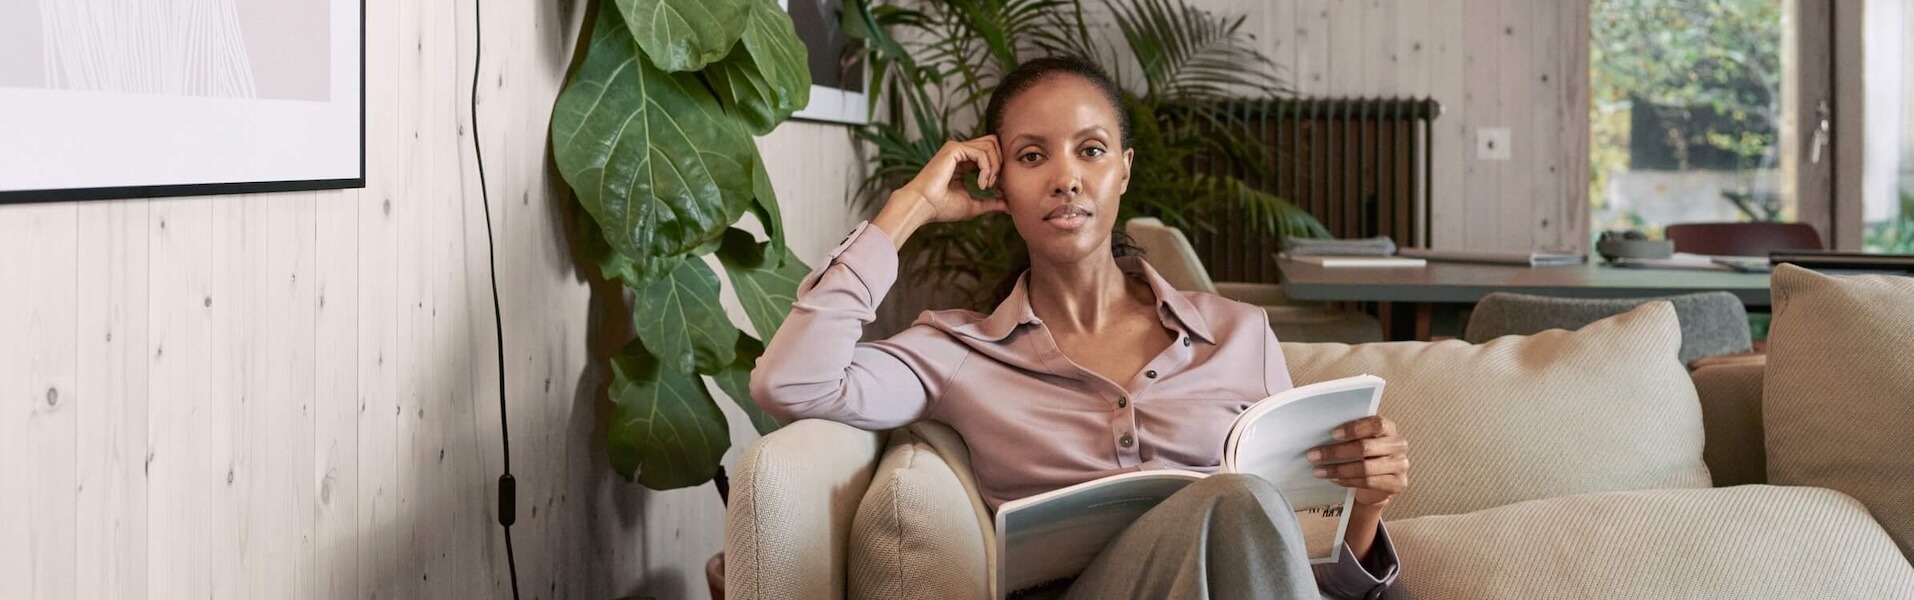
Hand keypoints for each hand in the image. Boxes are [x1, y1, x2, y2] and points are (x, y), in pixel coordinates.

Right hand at [872, 136, 1007, 245]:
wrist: (924, 206)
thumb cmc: (942, 208)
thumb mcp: (974, 205)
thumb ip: (991, 202)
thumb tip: (1010, 205)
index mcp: (963, 162)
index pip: (991, 153)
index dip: (1000, 169)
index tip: (999, 190)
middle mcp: (960, 152)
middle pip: (994, 143)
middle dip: (1001, 163)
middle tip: (996, 185)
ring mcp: (956, 148)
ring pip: (991, 145)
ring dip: (995, 167)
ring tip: (987, 186)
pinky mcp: (954, 149)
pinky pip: (982, 153)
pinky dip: (987, 169)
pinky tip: (981, 185)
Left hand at [1308, 415, 1408, 507]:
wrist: (1378, 483)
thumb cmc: (1366, 456)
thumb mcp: (1360, 440)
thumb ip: (1348, 435)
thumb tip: (1318, 433)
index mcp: (1389, 428)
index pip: (1376, 424)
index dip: (1354, 429)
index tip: (1333, 434)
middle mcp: (1398, 444)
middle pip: (1366, 448)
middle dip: (1336, 452)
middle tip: (1313, 456)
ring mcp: (1401, 465)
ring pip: (1365, 468)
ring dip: (1337, 470)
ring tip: (1319, 471)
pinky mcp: (1398, 484)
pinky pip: (1368, 482)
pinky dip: (1347, 481)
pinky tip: (1333, 479)